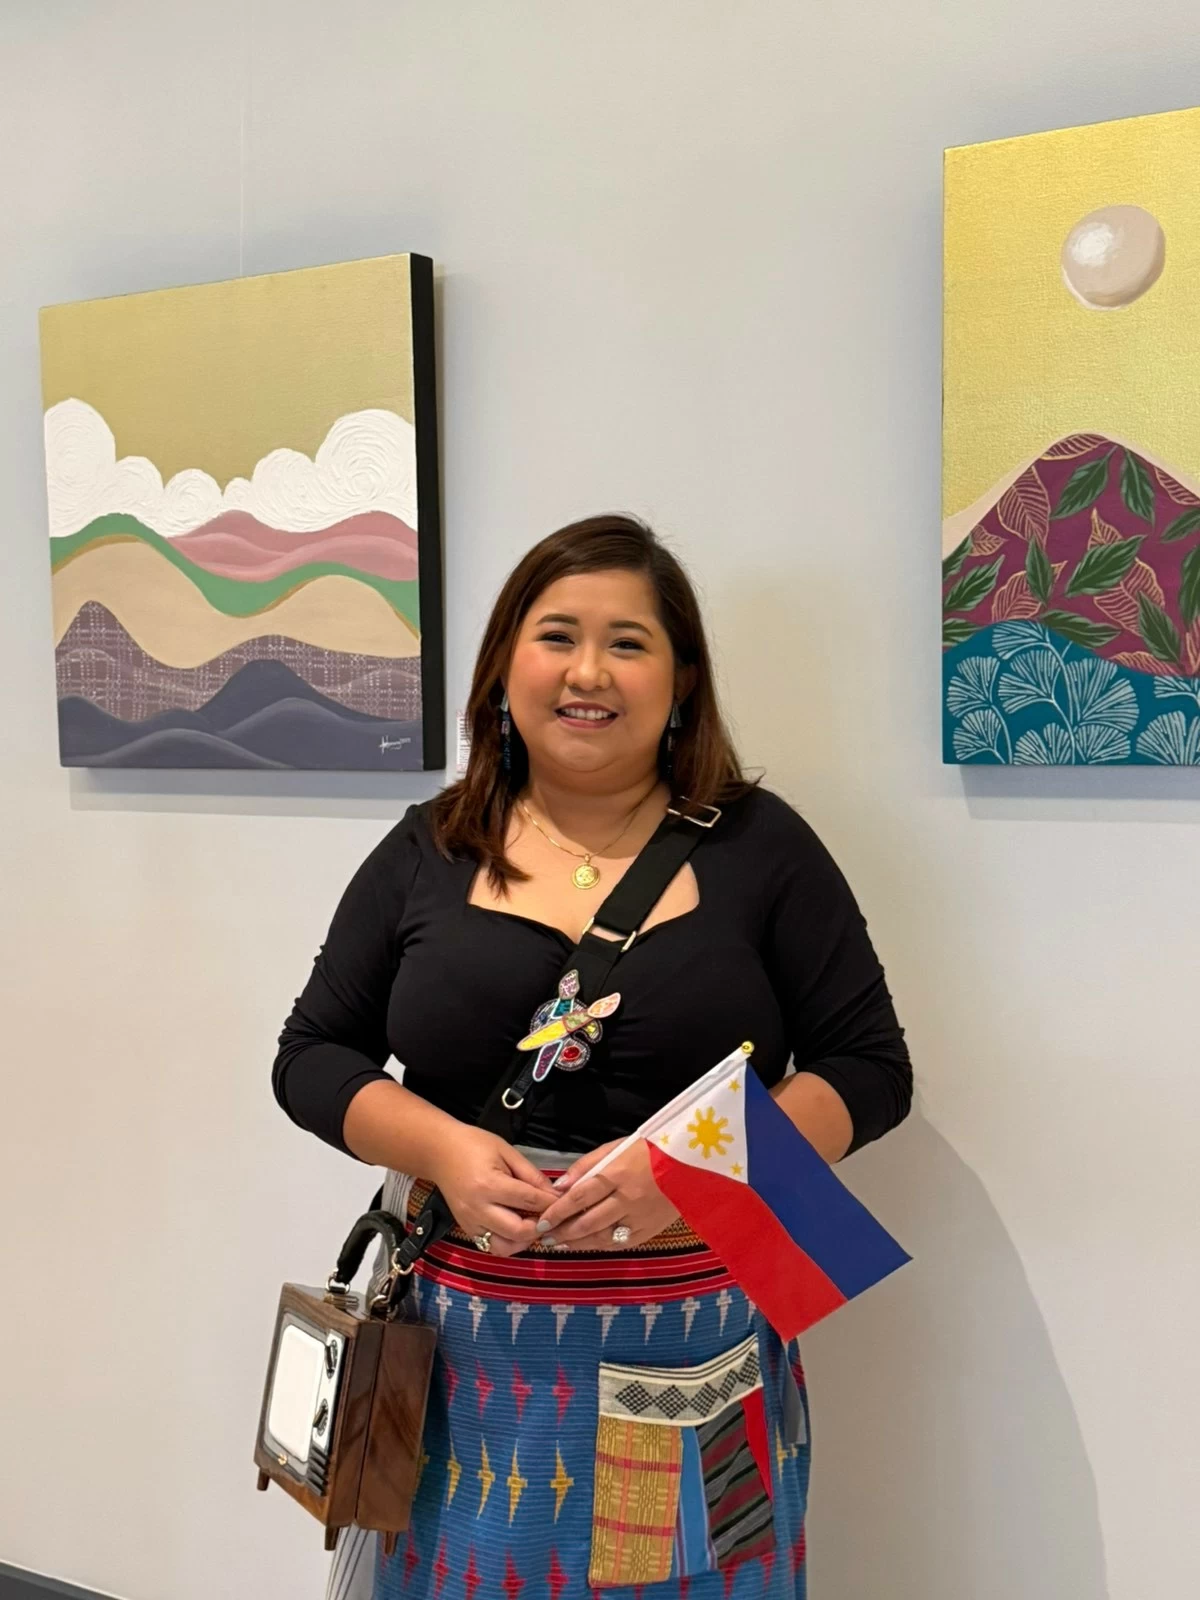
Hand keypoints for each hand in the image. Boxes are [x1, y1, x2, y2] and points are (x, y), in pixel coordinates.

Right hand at [427, 1127, 554, 1257]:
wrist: (439, 1152)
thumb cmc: (474, 1145)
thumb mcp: (506, 1151)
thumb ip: (531, 1174)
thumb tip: (554, 1194)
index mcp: (489, 1184)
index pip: (529, 1201)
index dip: (551, 1203)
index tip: (565, 1202)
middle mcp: (478, 1208)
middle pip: (518, 1231)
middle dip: (540, 1226)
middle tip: (550, 1216)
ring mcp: (470, 1223)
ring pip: (504, 1247)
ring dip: (523, 1241)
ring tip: (533, 1225)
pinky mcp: (466, 1230)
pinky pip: (491, 1246)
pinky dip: (508, 1242)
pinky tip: (516, 1229)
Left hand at [534, 1139, 678, 1249]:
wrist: (691, 1163)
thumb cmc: (649, 1150)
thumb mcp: (616, 1147)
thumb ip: (587, 1166)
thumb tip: (560, 1186)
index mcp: (618, 1174)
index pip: (580, 1196)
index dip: (558, 1211)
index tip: (541, 1220)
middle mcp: (627, 1199)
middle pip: (588, 1221)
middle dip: (563, 1232)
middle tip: (545, 1237)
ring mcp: (640, 1218)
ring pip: (602, 1237)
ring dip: (578, 1243)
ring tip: (560, 1244)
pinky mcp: (650, 1231)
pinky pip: (620, 1244)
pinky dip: (601, 1246)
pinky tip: (587, 1245)